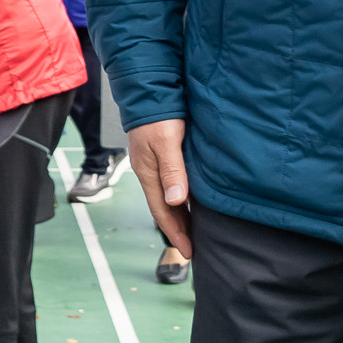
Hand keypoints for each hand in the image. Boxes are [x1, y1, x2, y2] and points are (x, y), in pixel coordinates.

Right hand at [128, 120, 193, 257]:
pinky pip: (171, 186)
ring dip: (180, 217)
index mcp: (148, 174)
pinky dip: (181, 201)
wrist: (148, 90)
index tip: (190, 253)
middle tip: (194, 250)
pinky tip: (191, 203)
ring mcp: (154, 165)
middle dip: (178, 231)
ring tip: (195, 232)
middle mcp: (149, 173)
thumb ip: (172, 171)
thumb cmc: (158, 115)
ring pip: (168, 199)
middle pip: (164, 209)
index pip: (162, 212)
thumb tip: (177, 201)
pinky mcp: (161, 157)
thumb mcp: (166, 142)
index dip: (176, 234)